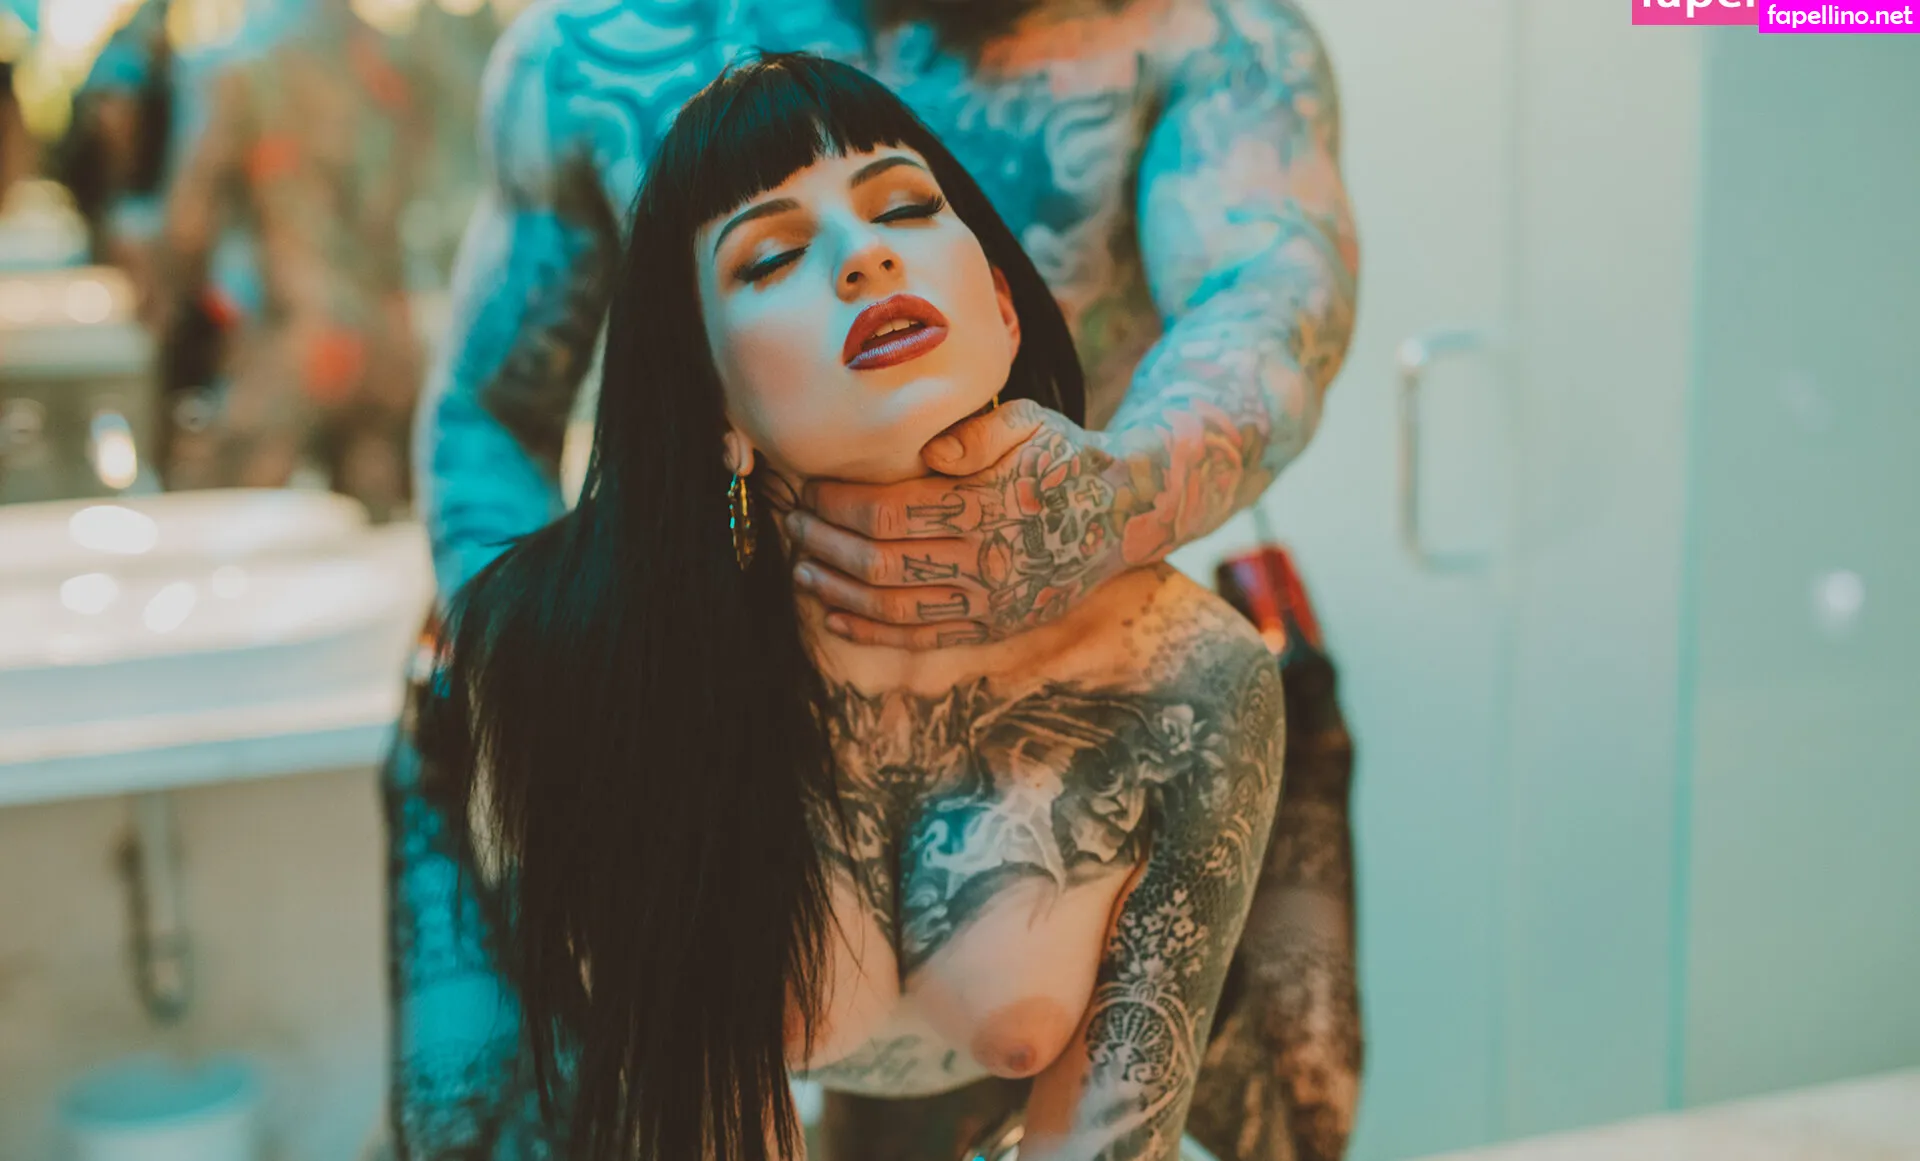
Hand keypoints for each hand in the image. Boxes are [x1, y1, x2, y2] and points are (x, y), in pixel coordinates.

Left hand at [786, 399, 1129, 649]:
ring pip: (893, 606)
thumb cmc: (1062, 458)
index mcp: (988, 504)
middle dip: (826, 544)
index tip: (809, 489)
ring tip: (800, 569)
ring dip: (837, 589)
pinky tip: (835, 615)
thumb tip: (929, 451)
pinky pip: (920, 638)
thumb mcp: (1031, 423)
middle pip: (881, 561)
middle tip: (793, 525)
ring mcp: (988, 602)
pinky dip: (871, 631)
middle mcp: (986, 560)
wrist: (1119, 515)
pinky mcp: (991, 628)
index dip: (839, 504)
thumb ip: (979, 431)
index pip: (890, 512)